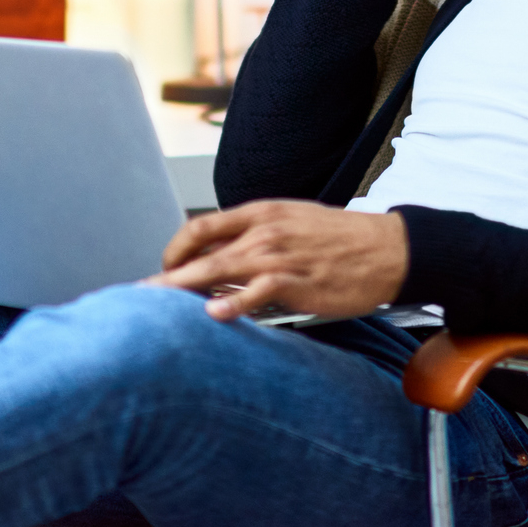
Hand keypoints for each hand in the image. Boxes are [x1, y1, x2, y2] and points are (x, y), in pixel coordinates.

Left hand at [152, 200, 408, 321]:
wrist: (389, 248)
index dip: (174, 248)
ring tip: (156, 305)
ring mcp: (281, 256)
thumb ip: (255, 239)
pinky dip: (234, 302)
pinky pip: (259, 291)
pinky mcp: (299, 281)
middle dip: (165, 274)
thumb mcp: (293, 225)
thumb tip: (219, 264)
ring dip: (184, 287)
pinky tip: (214, 314)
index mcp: (261, 213)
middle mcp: (265, 230)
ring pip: (220, 268)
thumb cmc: (341, 241)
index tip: (163, 269)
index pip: (201, 226)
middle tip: (138, 294)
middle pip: (201, 250)